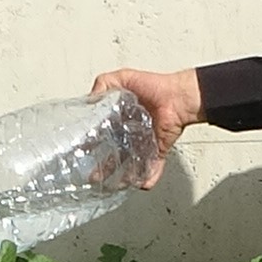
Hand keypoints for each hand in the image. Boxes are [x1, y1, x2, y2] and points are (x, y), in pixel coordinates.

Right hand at [89, 67, 202, 187]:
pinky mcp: (158, 150)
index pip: (102, 134)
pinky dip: (149, 178)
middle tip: (94, 175)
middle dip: (104, 167)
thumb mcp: (123, 78)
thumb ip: (104, 84)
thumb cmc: (154, 86)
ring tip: (115, 183)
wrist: (178, 97)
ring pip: (130, 165)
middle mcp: (130, 132)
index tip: (83, 153)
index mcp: (119, 118)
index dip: (92, 144)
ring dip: (123, 176)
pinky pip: (152, 168)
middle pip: (114, 154)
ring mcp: (144, 143)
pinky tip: (142, 184)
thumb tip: (89, 98)